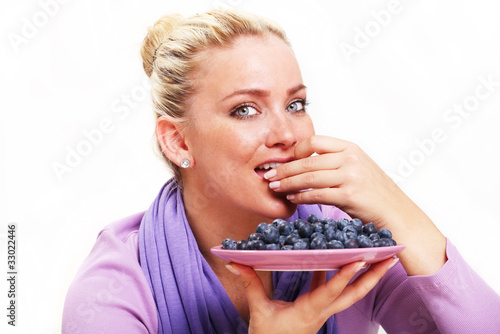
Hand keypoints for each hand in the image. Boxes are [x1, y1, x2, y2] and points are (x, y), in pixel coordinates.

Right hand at [226, 258, 397, 333]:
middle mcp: (322, 311)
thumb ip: (250, 283)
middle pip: (353, 294)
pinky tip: (342, 259)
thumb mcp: (258, 310)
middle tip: (391, 259)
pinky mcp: (318, 308)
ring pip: (349, 293)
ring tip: (379, 258)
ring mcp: (322, 310)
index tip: (360, 259)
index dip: (344, 275)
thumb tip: (235, 261)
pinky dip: (339, 275)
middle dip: (373, 277)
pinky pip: (333, 290)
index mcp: (309, 311)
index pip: (330, 292)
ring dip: (365, 276)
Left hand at [266, 135, 402, 226]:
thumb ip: (334, 160)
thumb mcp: (357, 166)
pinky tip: (291, 198)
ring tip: (275, 187)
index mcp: (350, 148)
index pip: (315, 141)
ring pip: (309, 178)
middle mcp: (350, 158)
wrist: (395, 212)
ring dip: (288, 183)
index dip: (295, 151)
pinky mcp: (349, 195)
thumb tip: (304, 161)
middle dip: (284, 169)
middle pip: (307, 161)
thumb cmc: (373, 191)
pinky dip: (300, 196)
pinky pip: (316, 194)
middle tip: (269, 176)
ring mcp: (350, 176)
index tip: (284, 160)